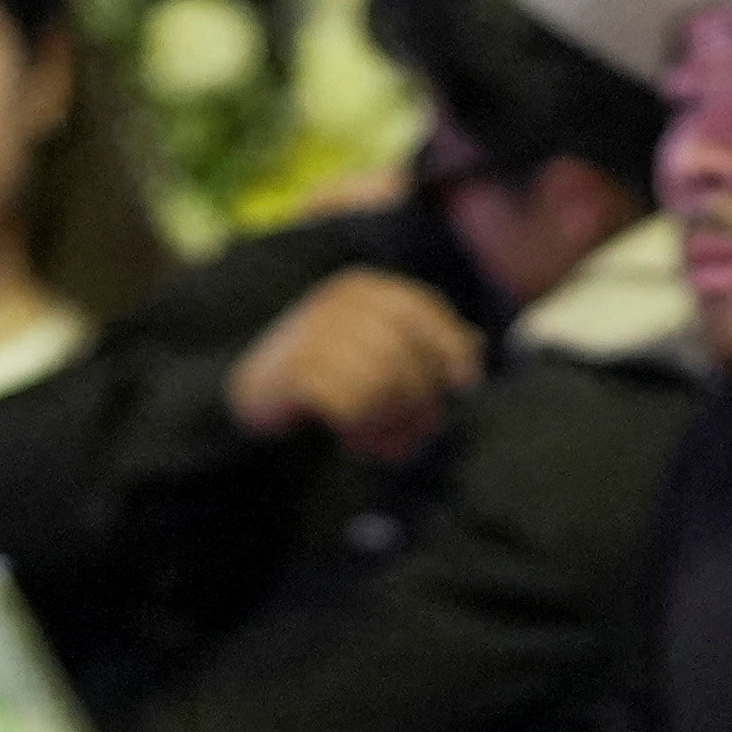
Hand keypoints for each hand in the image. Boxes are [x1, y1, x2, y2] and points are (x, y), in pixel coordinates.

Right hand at [228, 267, 486, 462]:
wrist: (255, 393)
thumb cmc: (325, 373)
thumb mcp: (372, 347)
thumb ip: (419, 342)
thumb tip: (476, 345)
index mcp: (363, 289)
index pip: (421, 309)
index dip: (451, 345)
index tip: (466, 382)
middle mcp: (340, 302)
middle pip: (406, 355)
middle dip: (419, 402)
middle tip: (414, 435)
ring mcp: (316, 333)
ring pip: (382, 383)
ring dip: (389, 423)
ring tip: (380, 441)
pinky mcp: (298, 371)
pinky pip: (351, 407)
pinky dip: (360, 432)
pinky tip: (352, 440)